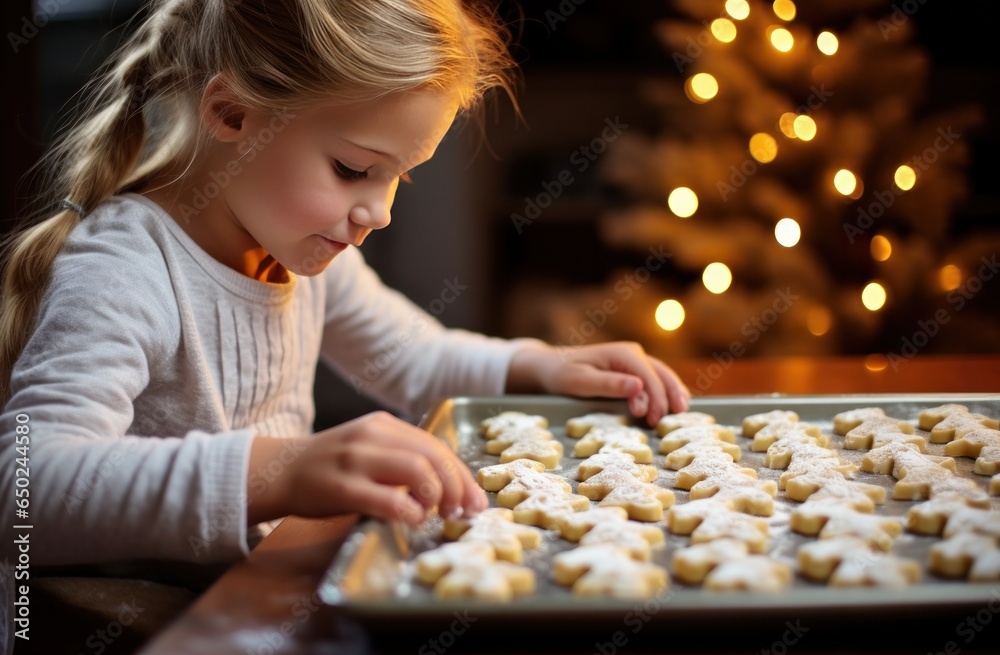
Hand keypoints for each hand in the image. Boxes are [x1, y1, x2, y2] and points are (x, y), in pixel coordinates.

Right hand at [247, 411, 486, 525]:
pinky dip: (409, 511)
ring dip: (437, 496)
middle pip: (433, 456)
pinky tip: (412, 518)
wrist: (279, 471)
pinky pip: (388, 498)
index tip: (475, 499)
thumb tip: (450, 484)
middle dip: (457, 487)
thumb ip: (403, 456)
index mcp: (384, 425)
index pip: (437, 445)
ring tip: (438, 514)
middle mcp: (372, 435)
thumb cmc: (330, 467)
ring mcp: (356, 459)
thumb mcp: (369, 448)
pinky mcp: (341, 486)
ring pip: (417, 471)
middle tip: (464, 512)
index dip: (462, 474)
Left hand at [505, 341, 690, 426]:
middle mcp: (632, 353)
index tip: (652, 418)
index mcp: (622, 353)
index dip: (655, 397)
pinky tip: (674, 403)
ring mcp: (634, 360)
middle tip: (669, 420)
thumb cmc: (562, 374)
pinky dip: (666, 390)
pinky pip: (655, 378)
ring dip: (673, 392)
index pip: (647, 375)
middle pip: (661, 374)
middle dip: (669, 396)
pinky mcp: (632, 370)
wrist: (551, 366)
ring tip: (682, 411)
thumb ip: (609, 384)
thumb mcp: (580, 381)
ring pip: (662, 375)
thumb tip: (638, 387)